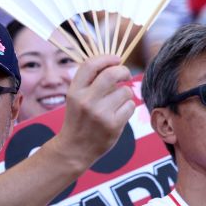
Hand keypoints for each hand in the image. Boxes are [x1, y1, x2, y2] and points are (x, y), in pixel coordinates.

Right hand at [53, 55, 134, 170]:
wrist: (75, 147)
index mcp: (74, 91)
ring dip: (125, 94)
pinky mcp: (113, 125)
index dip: (106, 58)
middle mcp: (86, 101)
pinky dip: (128, 108)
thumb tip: (112, 62)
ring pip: (125, 91)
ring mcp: (100, 113)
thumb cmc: (78, 119)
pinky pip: (131, 106)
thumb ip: (89, 81)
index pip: (90, 65)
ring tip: (115, 103)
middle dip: (123, 71)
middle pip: (112, 73)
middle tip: (124, 75)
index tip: (116, 59)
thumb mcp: (75, 98)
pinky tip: (118, 114)